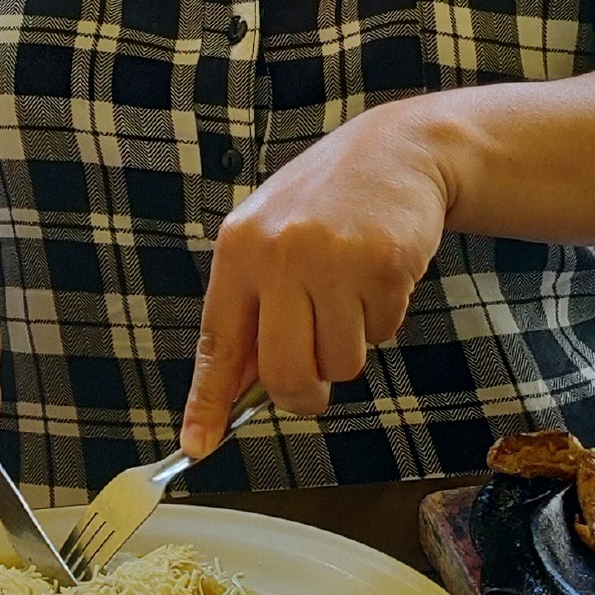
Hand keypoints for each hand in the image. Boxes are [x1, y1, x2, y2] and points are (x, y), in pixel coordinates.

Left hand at [180, 105, 453, 453]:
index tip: (197, 444)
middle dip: (303, 395)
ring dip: (350, 344)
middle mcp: (281, 253)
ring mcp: (334, 259)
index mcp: (239, 249)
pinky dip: (383, 316)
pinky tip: (378, 273)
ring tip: (351, 292)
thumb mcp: (270, 241)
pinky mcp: (385, 265)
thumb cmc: (327, 203)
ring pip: (340, 362)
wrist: (397, 150)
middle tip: (315, 386)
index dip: (208, 401)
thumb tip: (238, 390)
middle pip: (285, 372)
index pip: (217, 342)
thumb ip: (252, 309)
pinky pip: (382, 333)